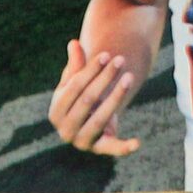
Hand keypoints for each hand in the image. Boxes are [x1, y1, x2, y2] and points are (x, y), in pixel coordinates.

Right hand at [46, 38, 141, 156]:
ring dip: (116, 96)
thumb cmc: (80, 94)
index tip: (106, 55)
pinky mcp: (100, 148)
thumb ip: (75, 64)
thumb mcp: (75, 80)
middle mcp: (65, 130)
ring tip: (128, 77)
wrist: (88, 119)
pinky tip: (137, 142)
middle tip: (120, 60)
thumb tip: (74, 43)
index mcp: (55, 112)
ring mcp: (82, 141)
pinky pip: (112, 148)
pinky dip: (124, 147)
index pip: (74, 88)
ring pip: (101, 118)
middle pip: (87, 100)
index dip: (90, 70)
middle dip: (104, 79)